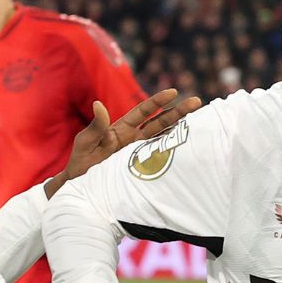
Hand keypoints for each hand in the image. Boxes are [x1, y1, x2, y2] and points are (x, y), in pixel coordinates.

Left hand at [48, 88, 202, 195]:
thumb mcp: (85, 143)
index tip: (173, 92)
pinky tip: (189, 149)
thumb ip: (95, 127)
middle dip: (178, 112)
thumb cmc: (81, 165)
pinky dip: (175, 154)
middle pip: (160, 122)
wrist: (82, 190)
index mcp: (122, 129)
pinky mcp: (144, 170)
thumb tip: (98, 104)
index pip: (143, 111)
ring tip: (200, 123)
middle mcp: (135, 139)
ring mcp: (141, 155)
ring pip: (164, 139)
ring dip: (180, 131)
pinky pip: (162, 159)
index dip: (158, 102)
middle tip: (197, 102)